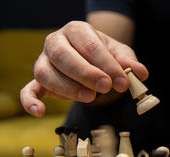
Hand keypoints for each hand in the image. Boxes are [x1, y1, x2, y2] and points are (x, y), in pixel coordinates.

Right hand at [20, 21, 147, 116]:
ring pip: (46, 73)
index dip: (107, 65)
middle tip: (105, 87)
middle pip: (64, 56)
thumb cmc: (103, 55)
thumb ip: (128, 62)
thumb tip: (141, 73)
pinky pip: (28, 90)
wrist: (88, 57)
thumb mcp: (118, 54)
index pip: (90, 46)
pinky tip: (40, 112)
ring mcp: (43, 61)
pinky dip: (30, 101)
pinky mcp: (38, 81)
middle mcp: (56, 42)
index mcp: (77, 30)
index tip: (122, 82)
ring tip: (89, 97)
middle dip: (86, 73)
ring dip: (68, 88)